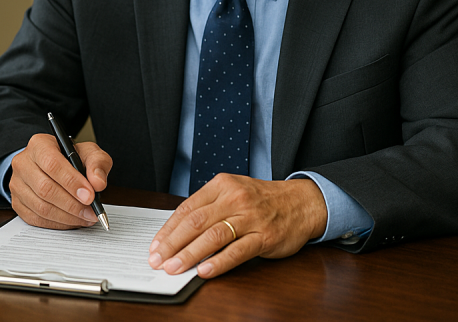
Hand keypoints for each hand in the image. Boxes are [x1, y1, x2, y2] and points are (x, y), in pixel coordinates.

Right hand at [8, 133, 112, 228]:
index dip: (71, 182)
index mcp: (39, 145)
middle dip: (72, 204)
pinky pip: (37, 219)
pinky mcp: (17, 203)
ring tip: (86, 217)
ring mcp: (17, 185)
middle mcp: (23, 163)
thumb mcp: (88, 152)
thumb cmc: (70, 158)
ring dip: (67, 217)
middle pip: (45, 188)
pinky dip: (58, 224)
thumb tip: (98, 183)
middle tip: (92, 212)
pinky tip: (73, 220)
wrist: (53, 166)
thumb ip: (97, 163)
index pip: (52, 163)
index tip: (90, 196)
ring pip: (41, 207)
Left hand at [148, 175, 326, 278]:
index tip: (155, 246)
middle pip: (195, 222)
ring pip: (213, 236)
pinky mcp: (265, 236)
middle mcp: (234, 198)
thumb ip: (209, 207)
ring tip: (174, 268)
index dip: (168, 230)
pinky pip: (238, 250)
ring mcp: (250, 217)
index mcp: (222, 185)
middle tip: (158, 260)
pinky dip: (219, 262)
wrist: (302, 202)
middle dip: (173, 244)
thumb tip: (178, 232)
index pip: (187, 209)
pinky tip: (205, 271)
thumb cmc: (262, 200)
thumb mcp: (233, 192)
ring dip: (190, 254)